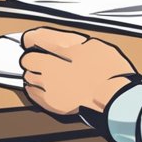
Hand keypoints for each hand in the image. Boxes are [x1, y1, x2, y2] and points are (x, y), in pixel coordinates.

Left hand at [20, 27, 136, 114]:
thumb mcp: (93, 45)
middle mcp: (50, 68)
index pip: (34, 39)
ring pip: (28, 77)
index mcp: (60, 50)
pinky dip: (35, 89)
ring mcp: (48, 87)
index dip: (32, 38)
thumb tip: (61, 40)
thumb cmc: (108, 72)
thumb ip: (72, 41)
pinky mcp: (51, 103)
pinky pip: (32, 93)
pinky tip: (45, 86)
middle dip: (33, 57)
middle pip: (27, 59)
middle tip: (43, 57)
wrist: (114, 97)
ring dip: (34, 73)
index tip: (33, 39)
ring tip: (46, 73)